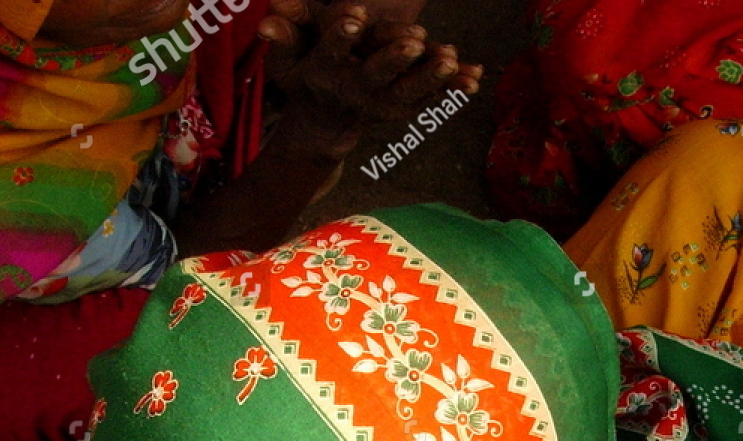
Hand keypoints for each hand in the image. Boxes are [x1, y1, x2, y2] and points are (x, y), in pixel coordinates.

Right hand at [262, 3, 481, 162]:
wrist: (324, 123)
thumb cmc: (304, 76)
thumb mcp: (286, 57)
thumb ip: (284, 32)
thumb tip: (268, 18)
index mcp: (323, 72)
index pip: (330, 51)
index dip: (341, 35)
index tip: (355, 15)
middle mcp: (354, 91)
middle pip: (375, 74)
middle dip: (395, 58)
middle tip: (414, 41)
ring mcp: (381, 104)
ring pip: (408, 91)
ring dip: (431, 77)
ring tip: (452, 59)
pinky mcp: (403, 110)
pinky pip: (430, 100)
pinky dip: (452, 91)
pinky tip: (475, 77)